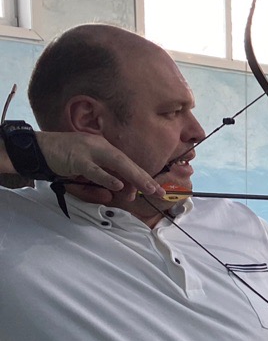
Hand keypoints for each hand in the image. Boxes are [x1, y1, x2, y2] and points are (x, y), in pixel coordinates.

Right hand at [36, 131, 160, 203]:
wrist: (37, 148)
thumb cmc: (62, 159)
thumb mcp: (84, 172)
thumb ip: (99, 182)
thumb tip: (114, 193)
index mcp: (104, 148)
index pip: (127, 164)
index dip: (141, 177)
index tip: (154, 189)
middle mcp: (100, 147)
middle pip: (127, 163)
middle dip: (144, 178)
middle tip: (159, 191)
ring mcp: (89, 151)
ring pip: (117, 164)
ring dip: (134, 177)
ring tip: (148, 189)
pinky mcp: (77, 159)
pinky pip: (95, 170)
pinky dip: (107, 178)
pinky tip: (118, 186)